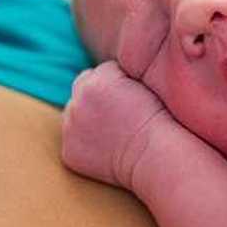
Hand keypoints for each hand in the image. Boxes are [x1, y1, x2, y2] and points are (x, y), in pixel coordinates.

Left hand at [61, 61, 171, 189]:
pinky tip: (107, 146)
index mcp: (95, 81)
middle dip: (97, 95)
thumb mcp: (142, 82)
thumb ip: (119, 74)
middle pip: (83, 88)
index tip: (132, 96)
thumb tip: (108, 76)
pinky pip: (74, 139)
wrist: (154, 154)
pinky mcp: (69, 151)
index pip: (102, 72)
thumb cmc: (157, 118)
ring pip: (75, 113)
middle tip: (120, 112)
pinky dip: (86, 142)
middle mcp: (77, 102)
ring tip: (114, 129)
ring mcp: (70, 128)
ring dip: (88, 117)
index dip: (118, 83)